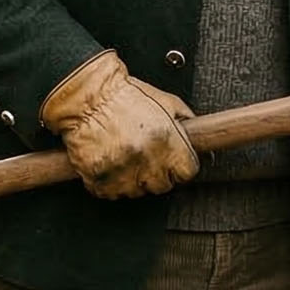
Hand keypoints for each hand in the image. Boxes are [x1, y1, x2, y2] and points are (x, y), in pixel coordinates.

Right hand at [40, 51, 197, 200]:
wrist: (86, 96)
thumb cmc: (124, 96)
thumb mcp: (165, 101)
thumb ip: (186, 121)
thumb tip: (202, 136)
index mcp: (167, 141)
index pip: (187, 172)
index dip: (181, 167)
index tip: (174, 163)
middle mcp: (146, 158)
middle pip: (162, 186)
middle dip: (157, 173)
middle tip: (147, 156)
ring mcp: (121, 171)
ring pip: (135, 192)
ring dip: (132, 179)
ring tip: (125, 156)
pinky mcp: (97, 179)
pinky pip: (109, 193)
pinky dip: (109, 183)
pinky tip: (110, 162)